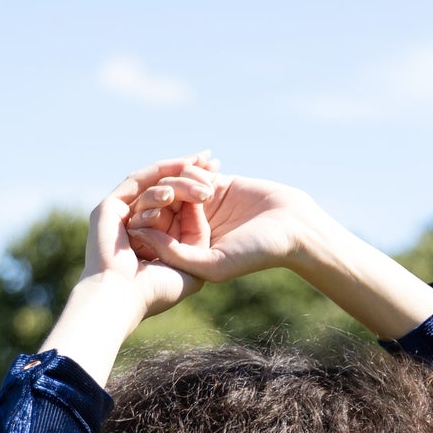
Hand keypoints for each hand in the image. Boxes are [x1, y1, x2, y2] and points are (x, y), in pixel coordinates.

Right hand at [85, 154, 218, 318]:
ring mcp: (121, 216)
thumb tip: (203, 216)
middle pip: (166, 191)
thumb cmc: (155, 292)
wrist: (122, 297)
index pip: (176, 207)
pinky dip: (160, 173)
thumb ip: (199, 246)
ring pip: (154, 185)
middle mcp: (136, 226)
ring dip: (180, 174)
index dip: (196, 187)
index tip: (219, 171)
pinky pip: (138, 181)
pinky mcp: (108, 208)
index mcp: (153, 241)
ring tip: (205, 172)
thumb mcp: (191, 271)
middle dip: (191, 173)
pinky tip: (182, 166)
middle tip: (215, 162)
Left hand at [126, 166, 432, 340]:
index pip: (151, 231)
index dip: (148, 218)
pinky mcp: (215, 184)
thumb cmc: (255, 252)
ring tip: (209, 192)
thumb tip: (139, 234)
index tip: (158, 215)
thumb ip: (175, 254)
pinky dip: (198, 168)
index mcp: (182, 251)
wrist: (293, 226)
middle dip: (167, 195)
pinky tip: (215, 174)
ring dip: (187, 181)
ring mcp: (200, 205)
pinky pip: (193, 170)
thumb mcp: (212, 264)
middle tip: (184, 197)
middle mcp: (187, 228)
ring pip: (174, 184)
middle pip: (159, 204)